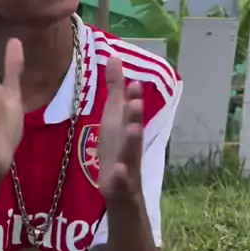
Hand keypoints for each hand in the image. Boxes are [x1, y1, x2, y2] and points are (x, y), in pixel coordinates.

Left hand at [98, 58, 142, 203]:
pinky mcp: (119, 188)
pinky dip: (120, 177)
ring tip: (133, 128)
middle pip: (133, 130)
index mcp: (126, 130)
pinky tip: (117, 170)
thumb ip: (116, 89)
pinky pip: (120, 183)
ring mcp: (127, 168)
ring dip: (132, 142)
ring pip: (131, 154)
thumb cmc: (118, 150)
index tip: (133, 81)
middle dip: (134, 115)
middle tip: (135, 100)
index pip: (130, 112)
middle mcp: (129, 146)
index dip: (132, 98)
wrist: (123, 194)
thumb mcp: (114, 118)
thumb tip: (114, 56)